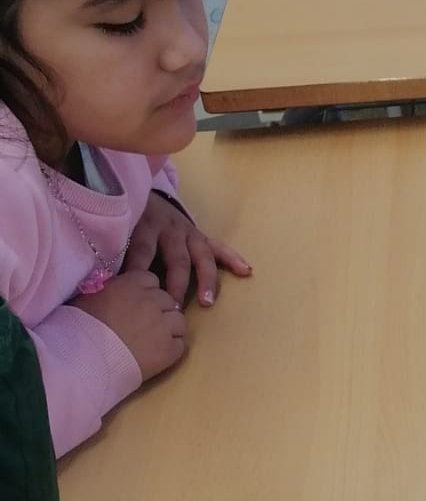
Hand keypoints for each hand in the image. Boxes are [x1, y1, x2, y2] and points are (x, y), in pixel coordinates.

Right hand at [71, 269, 186, 381]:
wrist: (85, 359)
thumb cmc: (78, 327)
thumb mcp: (88, 296)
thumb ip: (107, 289)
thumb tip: (110, 288)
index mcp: (129, 284)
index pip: (151, 280)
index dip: (146, 293)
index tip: (137, 304)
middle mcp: (150, 301)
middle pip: (168, 300)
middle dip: (160, 310)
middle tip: (146, 325)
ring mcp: (163, 325)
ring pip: (179, 321)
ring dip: (170, 329)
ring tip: (154, 341)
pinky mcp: (169, 349)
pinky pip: (180, 345)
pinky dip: (171, 350)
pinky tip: (156, 356)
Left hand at [124, 191, 249, 307]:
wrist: (141, 194)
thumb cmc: (127, 221)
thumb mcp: (116, 231)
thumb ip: (113, 253)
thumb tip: (104, 281)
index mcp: (145, 226)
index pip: (142, 252)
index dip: (140, 273)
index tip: (139, 295)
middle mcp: (170, 228)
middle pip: (177, 259)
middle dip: (176, 284)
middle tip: (174, 307)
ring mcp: (188, 232)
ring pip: (201, 257)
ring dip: (206, 280)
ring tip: (207, 301)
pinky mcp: (200, 235)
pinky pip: (219, 248)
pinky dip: (233, 259)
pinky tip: (245, 271)